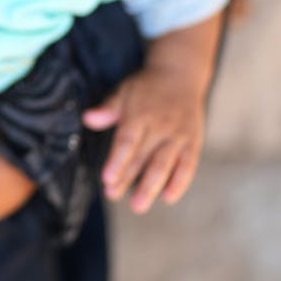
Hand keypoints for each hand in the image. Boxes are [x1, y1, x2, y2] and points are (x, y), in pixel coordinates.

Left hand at [82, 13, 222, 213]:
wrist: (180, 74)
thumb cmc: (146, 87)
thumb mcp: (123, 92)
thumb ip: (107, 109)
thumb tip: (87, 119)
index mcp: (139, 114)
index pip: (127, 141)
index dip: (117, 161)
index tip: (107, 179)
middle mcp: (160, 126)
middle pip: (143, 157)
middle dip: (127, 179)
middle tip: (112, 195)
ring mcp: (178, 135)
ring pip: (165, 164)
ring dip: (151, 187)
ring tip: (138, 206)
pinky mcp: (193, 142)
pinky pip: (188, 165)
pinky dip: (180, 183)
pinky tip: (168, 198)